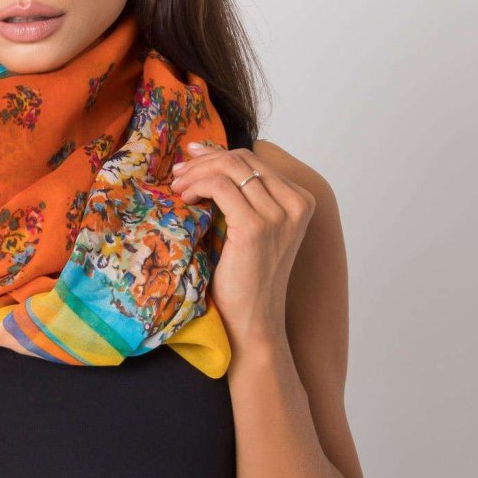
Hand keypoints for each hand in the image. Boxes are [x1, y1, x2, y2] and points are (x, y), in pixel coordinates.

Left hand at [170, 141, 314, 351]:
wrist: (253, 322)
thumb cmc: (246, 280)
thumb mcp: (249, 230)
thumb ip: (242, 198)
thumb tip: (209, 160)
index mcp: (300, 201)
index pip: (253, 161)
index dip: (218, 155)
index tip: (191, 159)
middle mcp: (295, 204)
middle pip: (242, 159)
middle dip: (204, 161)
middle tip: (178, 174)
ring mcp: (279, 215)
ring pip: (230, 169)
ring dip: (197, 173)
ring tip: (178, 187)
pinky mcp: (256, 227)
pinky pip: (220, 187)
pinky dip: (198, 186)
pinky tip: (185, 199)